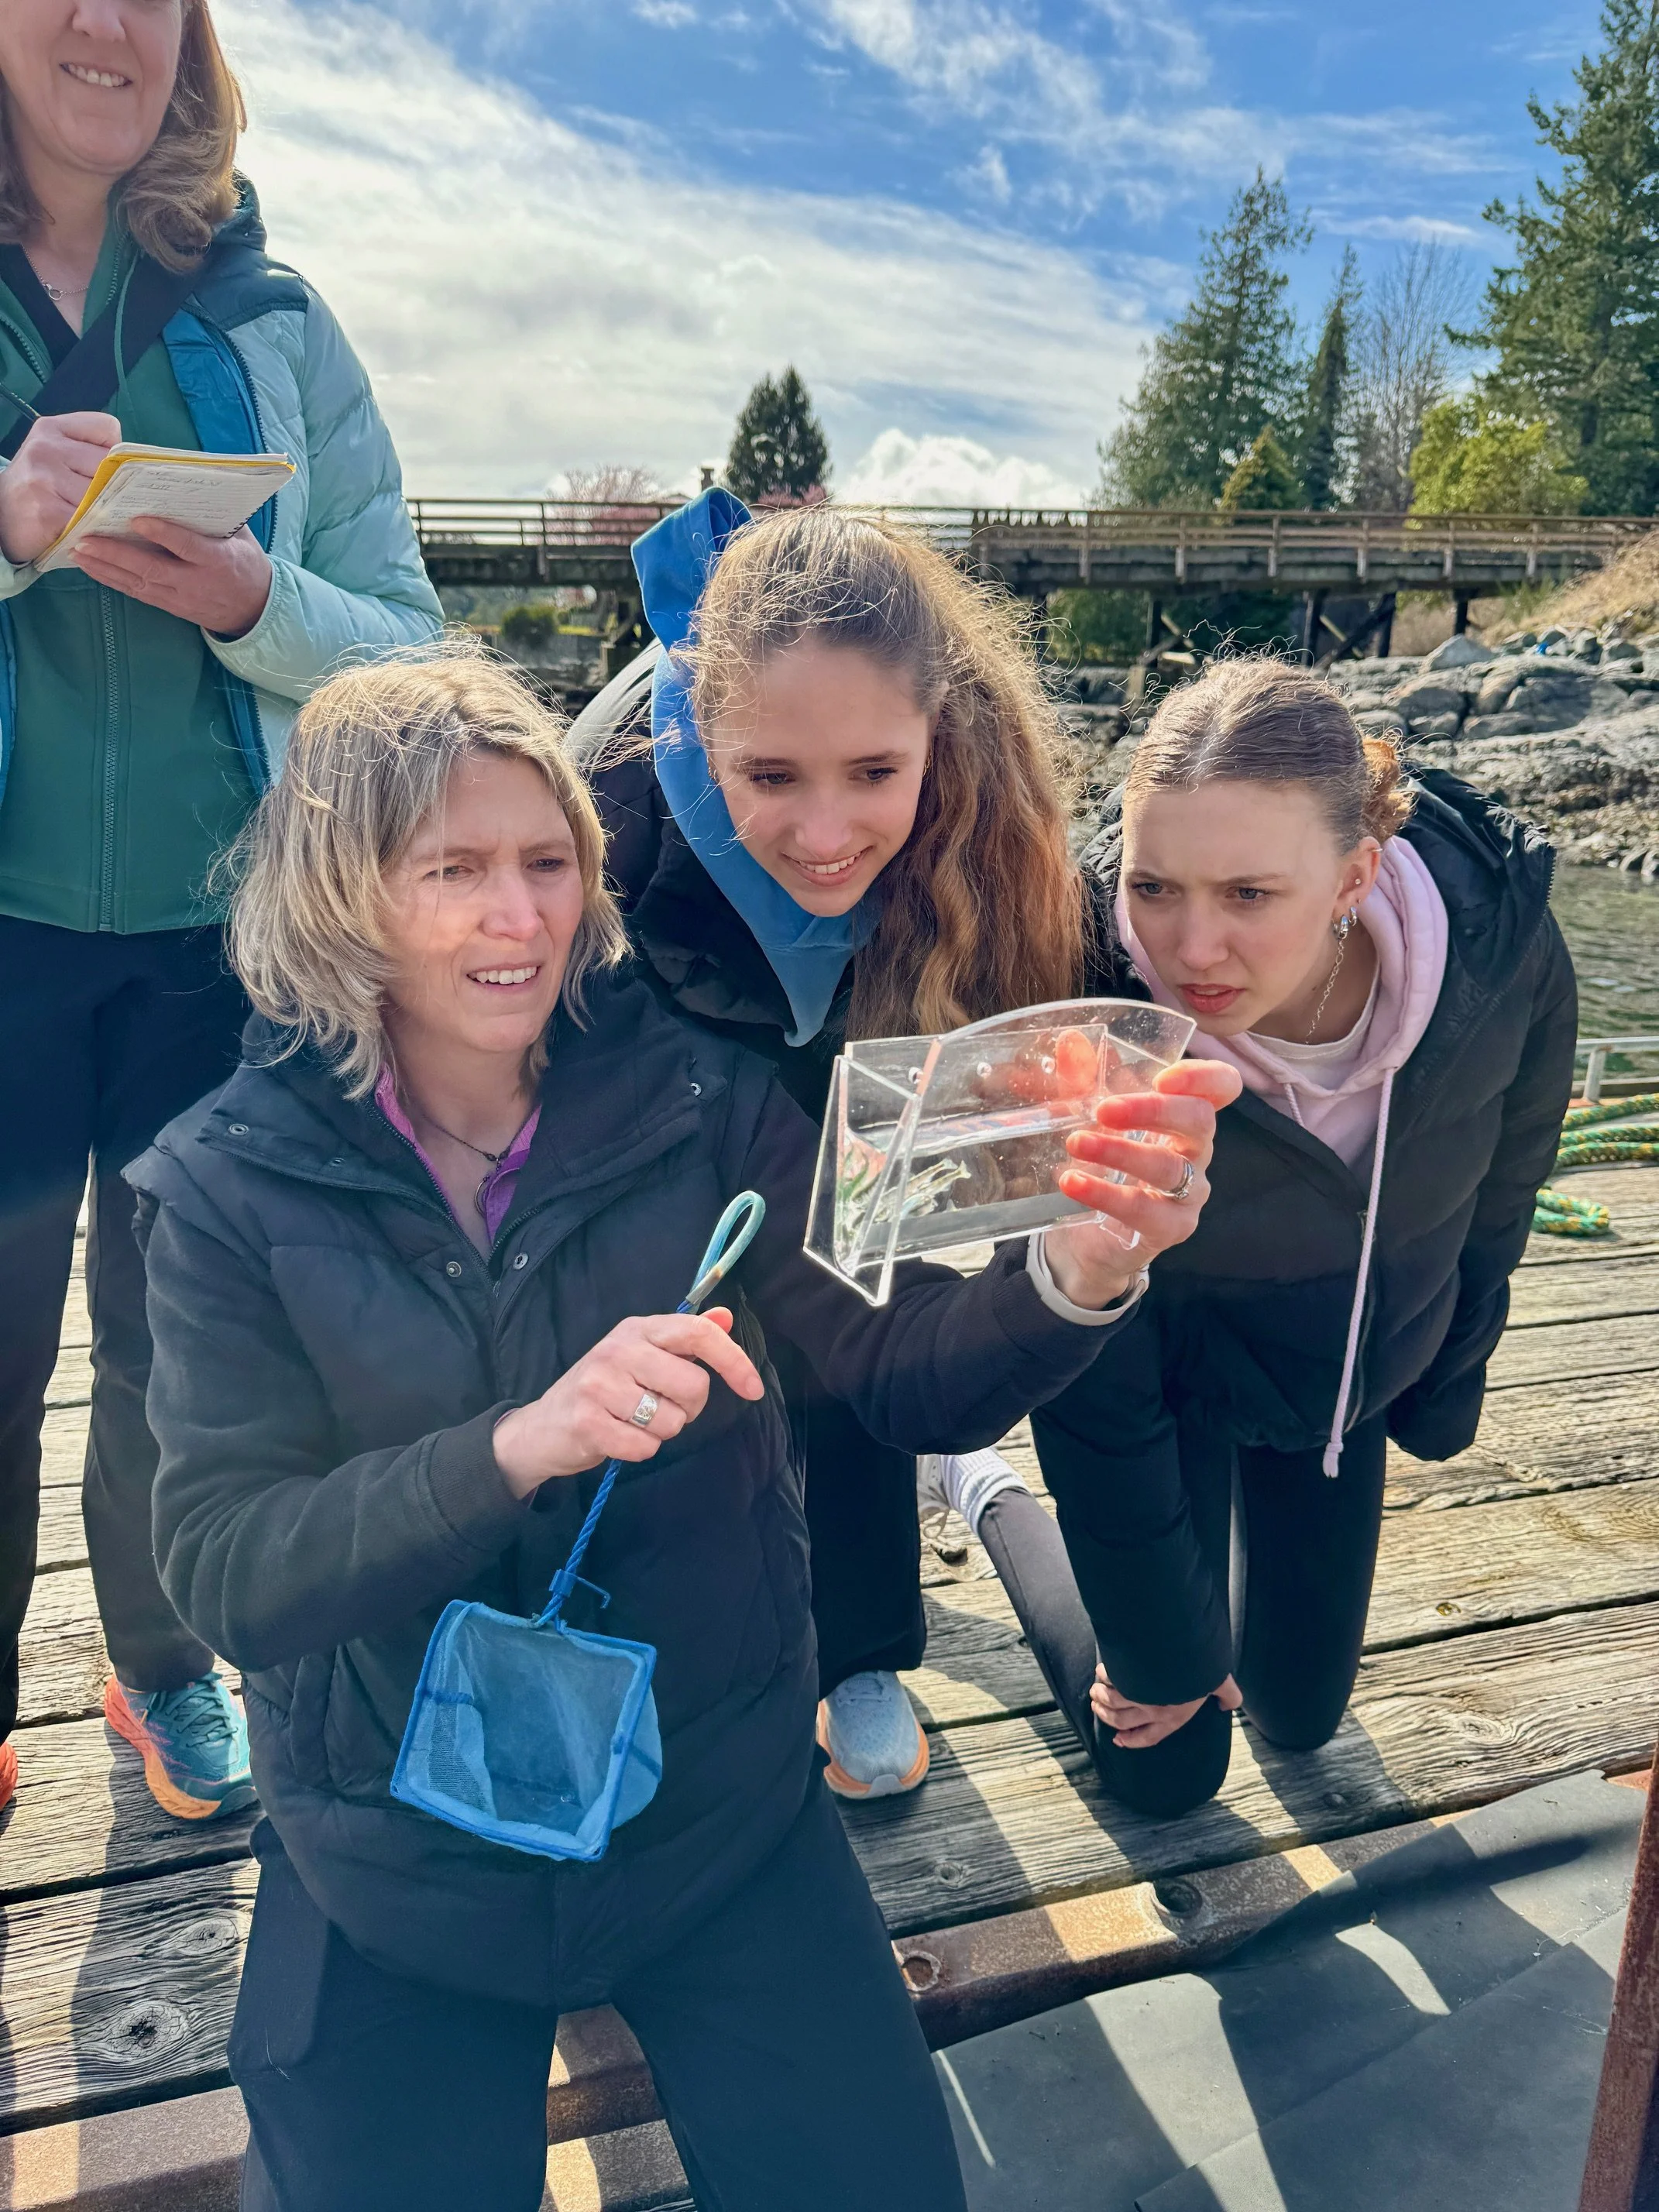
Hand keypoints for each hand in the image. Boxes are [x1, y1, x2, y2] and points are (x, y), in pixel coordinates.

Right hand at [0, 410, 120, 563]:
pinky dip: (96, 529)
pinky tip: (88, 531)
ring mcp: (45, 478)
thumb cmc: (37, 487)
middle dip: (113, 485)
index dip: (113, 451)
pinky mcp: (48, 511)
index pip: (108, 428)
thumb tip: (136, 470)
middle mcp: (46, 448)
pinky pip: (91, 520)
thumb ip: (88, 453)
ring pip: (104, 493)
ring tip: (96, 517)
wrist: (0, 518)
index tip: (102, 468)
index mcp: (51, 428)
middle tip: (102, 499)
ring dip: (107, 510)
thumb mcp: (55, 457)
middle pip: (110, 464)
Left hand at [72, 516, 272, 636]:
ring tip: (78, 551)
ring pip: (138, 583)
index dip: (163, 534)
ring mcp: (181, 598)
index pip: (188, 547)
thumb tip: (185, 483)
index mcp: (219, 560)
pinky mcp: (170, 606)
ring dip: (105, 567)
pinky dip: (111, 579)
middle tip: (86, 538)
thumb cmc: (245, 563)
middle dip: (116, 554)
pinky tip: (91, 567)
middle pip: (152, 568)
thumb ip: (215, 515)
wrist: (253, 609)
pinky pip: (136, 593)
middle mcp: (196, 582)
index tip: (137, 519)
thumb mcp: (241, 537)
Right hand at [491, 1306, 764, 1499]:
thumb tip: (726, 1318)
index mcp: (637, 1328)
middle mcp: (618, 1348)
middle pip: (694, 1385)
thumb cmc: (602, 1391)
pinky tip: (616, 1438)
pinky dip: (638, 1451)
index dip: (734, 1361)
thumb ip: (685, 1339)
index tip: (753, 1389)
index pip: (698, 1333)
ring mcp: (599, 1383)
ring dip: (661, 1432)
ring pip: (672, 1421)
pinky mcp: (586, 1421)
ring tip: (632, 1422)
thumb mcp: (641, 1356)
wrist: (541, 1428)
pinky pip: (645, 1448)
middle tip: (659, 1408)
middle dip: (688, 1409)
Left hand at [1041, 1059, 1243, 1306]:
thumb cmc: (1101, 1170)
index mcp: (1183, 1117)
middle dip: (1152, 1109)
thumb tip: (1070, 1041)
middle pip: (1199, 1120)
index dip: (1204, 1076)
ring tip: (1075, 1144)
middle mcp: (1196, 1152)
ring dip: (1119, 1151)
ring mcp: (1189, 1193)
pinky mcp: (1171, 1228)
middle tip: (1103, 1110)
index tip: (1163, 1076)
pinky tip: (1071, 1182)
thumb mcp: (1089, 1121)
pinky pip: (1144, 1210)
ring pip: (1169, 1166)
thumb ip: (1082, 1082)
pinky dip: (1104, 1194)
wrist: (1086, 1240)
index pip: (1222, 1087)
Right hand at [1091, 1665, 1242, 1748]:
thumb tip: (1228, 1706)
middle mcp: (1151, 1709)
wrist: (1181, 1644)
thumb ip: (1228, 1696)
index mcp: (1173, 1716)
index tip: (1118, 1741)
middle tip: (1098, 1707)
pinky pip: (1107, 1679)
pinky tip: (1102, 1673)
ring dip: (1100, 1698)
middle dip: (1106, 1716)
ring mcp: (1136, 1694)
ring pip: (1110, 1703)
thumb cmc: (1202, 1666)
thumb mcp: (1221, 1682)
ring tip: (1095, 1692)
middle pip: (1120, 1721)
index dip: (1131, 1741)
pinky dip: (1103, 1676)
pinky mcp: (1125, 1675)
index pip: (1148, 1737)